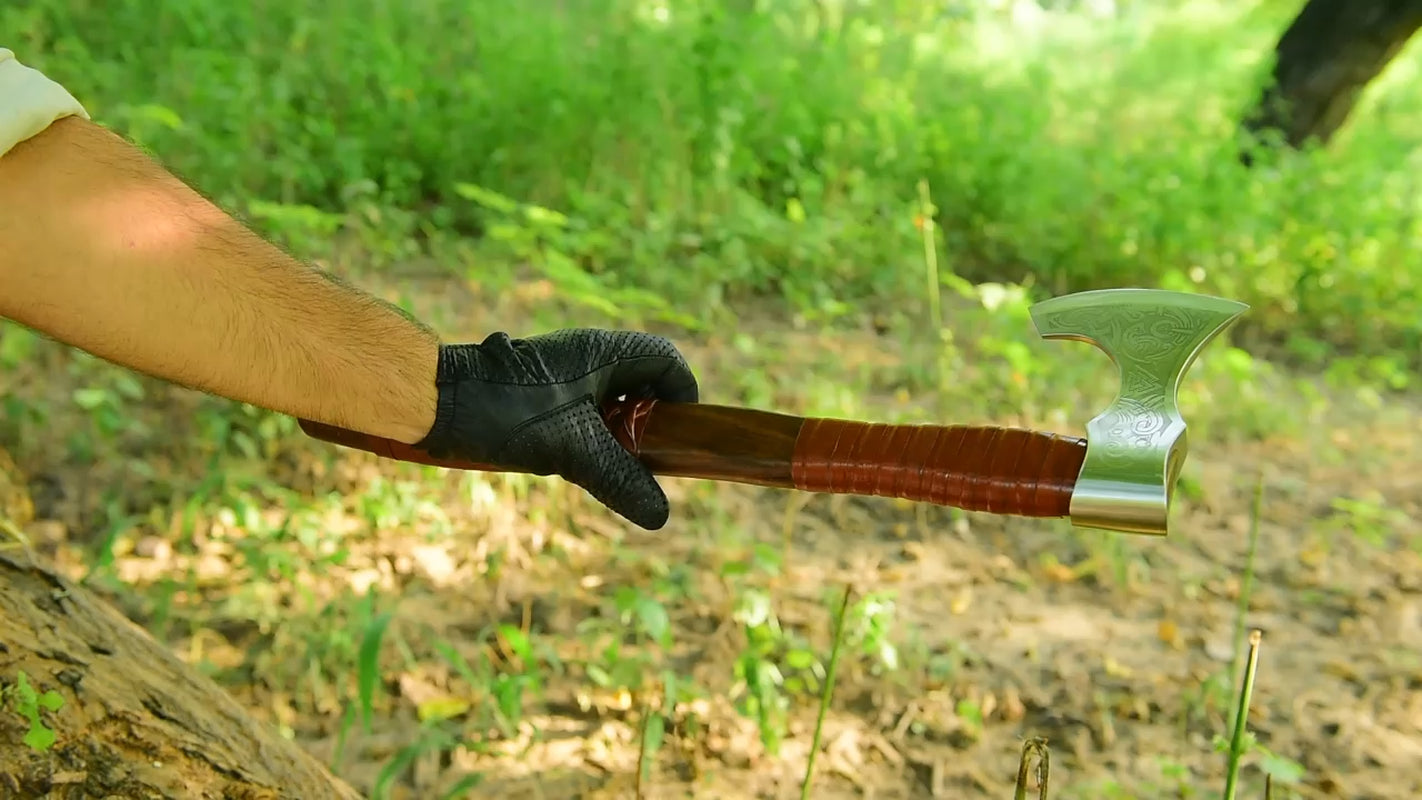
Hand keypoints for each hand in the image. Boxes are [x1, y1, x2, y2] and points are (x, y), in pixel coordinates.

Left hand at [413, 329, 698, 528]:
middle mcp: (587, 355)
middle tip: (642, 461)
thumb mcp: (572, 450)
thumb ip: (619, 479)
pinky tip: (568, 462)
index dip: (682, 397)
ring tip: (603, 466)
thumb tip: (661, 515)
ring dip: (616, 437)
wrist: (435, 401)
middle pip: (642, 384)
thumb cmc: (503, 411)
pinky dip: (587, 439)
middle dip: (648, 425)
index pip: (667, 362)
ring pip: (610, 403)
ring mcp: (562, 373)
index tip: (678, 438)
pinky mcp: (540, 392)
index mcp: (604, 352)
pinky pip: (583, 413)